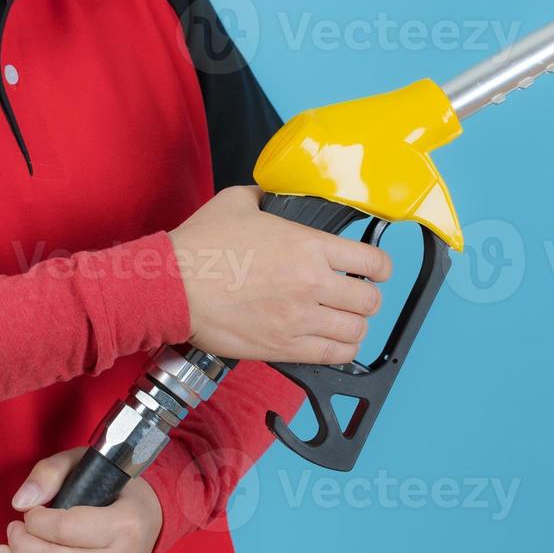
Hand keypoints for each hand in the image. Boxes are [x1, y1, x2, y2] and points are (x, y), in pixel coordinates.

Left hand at [0, 448, 162, 552]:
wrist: (144, 517)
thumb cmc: (112, 486)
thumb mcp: (84, 463)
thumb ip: (50, 474)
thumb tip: (21, 502)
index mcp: (123, 525)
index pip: (66, 531)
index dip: (36, 521)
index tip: (31, 511)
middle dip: (22, 545)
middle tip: (14, 528)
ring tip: (4, 552)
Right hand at [168, 186, 391, 363]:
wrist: (172, 286)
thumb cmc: (201, 246)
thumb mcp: (237, 202)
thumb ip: (266, 197)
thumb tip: (272, 197)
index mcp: (309, 246)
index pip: (373, 261)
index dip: (381, 267)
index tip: (376, 270)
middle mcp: (312, 284)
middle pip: (370, 301)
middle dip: (366, 298)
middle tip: (353, 296)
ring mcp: (300, 319)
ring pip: (356, 332)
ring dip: (354, 326)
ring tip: (342, 321)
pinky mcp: (284, 347)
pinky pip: (334, 356)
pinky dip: (341, 351)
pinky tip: (334, 344)